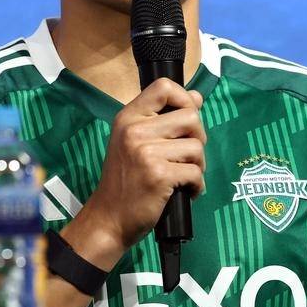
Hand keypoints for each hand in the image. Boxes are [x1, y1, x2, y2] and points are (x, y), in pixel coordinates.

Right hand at [61, 79, 205, 268]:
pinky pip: (195, 172)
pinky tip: (185, 191)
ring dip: (198, 165)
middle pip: (191, 116)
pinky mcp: (159, 175)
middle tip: (186, 156)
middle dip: (198, 138)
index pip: (164, 87)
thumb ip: (162, 118)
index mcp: (128, 118)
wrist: (109, 218)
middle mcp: (135, 130)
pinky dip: (197, 185)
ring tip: (183, 176)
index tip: (186, 119)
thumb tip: (197, 97)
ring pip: (197, 146)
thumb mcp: (134, 142)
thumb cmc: (125, 180)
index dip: (185, 99)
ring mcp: (146, 153)